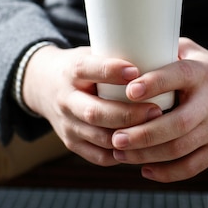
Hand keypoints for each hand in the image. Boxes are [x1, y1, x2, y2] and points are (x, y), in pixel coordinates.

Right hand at [21, 45, 163, 166]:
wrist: (43, 85)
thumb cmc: (82, 67)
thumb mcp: (92, 53)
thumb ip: (118, 56)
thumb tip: (164, 51)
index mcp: (71, 71)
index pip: (88, 69)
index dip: (111, 71)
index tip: (136, 71)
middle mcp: (66, 99)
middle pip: (96, 111)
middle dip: (128, 114)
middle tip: (157, 110)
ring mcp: (67, 124)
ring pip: (99, 137)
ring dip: (128, 137)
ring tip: (154, 132)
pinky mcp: (71, 142)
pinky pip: (98, 155)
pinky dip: (121, 153)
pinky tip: (140, 148)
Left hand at [110, 37, 207, 181]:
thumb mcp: (193, 52)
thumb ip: (163, 49)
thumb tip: (124, 46)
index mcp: (201, 72)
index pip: (179, 76)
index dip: (155, 83)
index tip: (129, 91)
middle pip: (178, 123)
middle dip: (144, 134)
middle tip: (116, 138)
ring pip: (180, 148)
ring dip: (148, 155)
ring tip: (121, 153)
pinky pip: (192, 167)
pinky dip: (167, 173)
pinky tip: (145, 169)